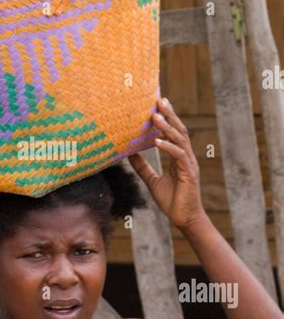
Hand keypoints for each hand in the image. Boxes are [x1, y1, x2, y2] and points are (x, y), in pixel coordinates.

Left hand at [128, 98, 205, 229]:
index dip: (167, 118)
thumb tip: (129, 154)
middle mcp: (185, 157)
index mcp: (178, 157)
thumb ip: (143, 167)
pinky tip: (156, 141)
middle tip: (159, 99)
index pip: (173, 133)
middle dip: (169, 114)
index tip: (158, 104)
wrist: (184, 219)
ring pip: (179, 139)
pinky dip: (167, 147)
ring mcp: (188, 164)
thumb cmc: (172, 201)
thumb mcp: (153, 181)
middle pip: (179, 130)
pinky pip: (178, 155)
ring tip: (155, 115)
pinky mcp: (189, 173)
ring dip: (167, 127)